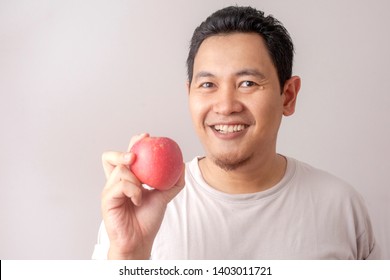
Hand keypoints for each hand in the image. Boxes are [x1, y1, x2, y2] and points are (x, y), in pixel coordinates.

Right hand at [101, 133, 184, 258]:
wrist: (140, 240)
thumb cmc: (148, 219)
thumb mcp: (164, 197)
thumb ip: (172, 182)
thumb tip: (182, 164)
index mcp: (127, 178)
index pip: (126, 155)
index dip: (134, 143)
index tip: (147, 137)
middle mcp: (115, 181)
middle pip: (110, 157)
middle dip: (122, 151)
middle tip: (135, 155)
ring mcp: (109, 189)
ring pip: (120, 171)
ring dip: (135, 180)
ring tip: (142, 192)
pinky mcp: (106, 199)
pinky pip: (120, 185)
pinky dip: (133, 190)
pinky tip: (138, 200)